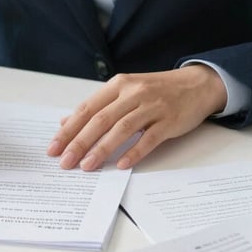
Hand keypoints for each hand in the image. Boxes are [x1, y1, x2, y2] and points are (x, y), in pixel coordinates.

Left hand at [47, 66, 225, 169]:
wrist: (196, 84)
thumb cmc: (156, 90)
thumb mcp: (125, 91)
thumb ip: (98, 107)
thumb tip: (66, 122)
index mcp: (118, 85)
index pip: (87, 108)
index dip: (69, 129)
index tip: (54, 147)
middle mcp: (133, 93)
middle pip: (100, 120)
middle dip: (79, 142)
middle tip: (65, 162)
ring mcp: (152, 106)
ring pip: (121, 129)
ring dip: (102, 149)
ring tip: (87, 166)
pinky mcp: (169, 121)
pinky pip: (149, 138)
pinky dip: (134, 152)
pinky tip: (121, 165)